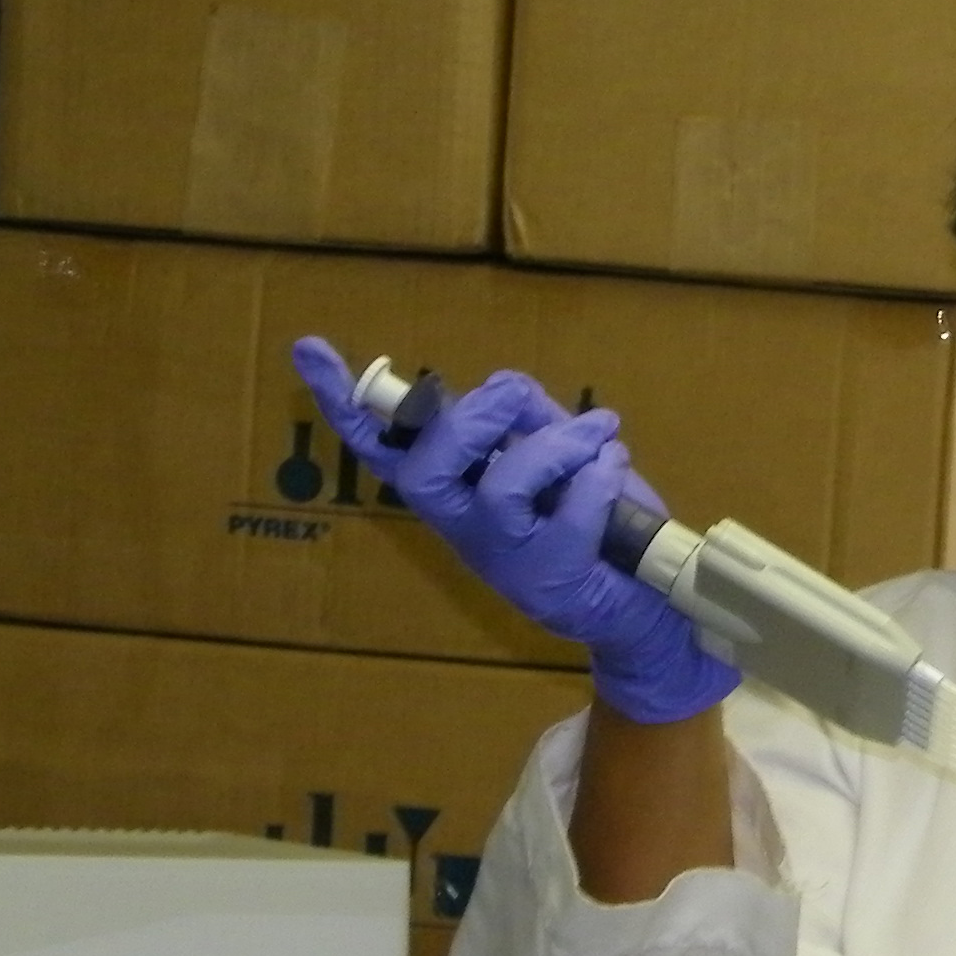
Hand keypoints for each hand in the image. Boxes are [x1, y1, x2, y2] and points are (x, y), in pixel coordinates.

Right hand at [292, 338, 738, 725]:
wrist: (647, 605)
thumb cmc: (600, 529)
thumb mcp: (562, 462)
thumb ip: (530, 425)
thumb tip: (507, 387)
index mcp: (456, 493)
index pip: (385, 450)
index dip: (346, 406)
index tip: (309, 350)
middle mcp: (465, 528)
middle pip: (426, 470)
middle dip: (471, 419)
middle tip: (516, 396)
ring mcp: (505, 559)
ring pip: (502, 487)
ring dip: (557, 445)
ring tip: (599, 433)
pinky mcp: (553, 579)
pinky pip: (568, 513)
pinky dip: (599, 475)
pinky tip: (615, 468)